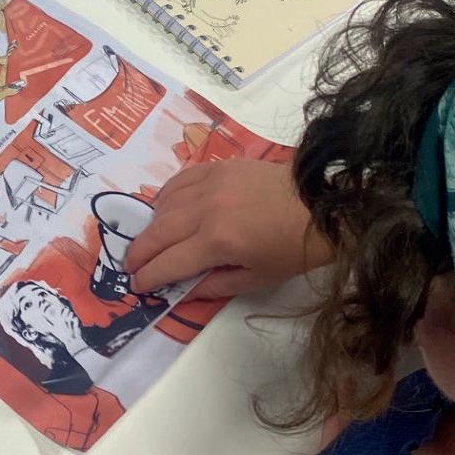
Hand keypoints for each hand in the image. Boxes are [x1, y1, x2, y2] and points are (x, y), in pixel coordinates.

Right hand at [125, 158, 327, 298]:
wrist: (325, 205)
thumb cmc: (294, 249)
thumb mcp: (258, 278)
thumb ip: (217, 285)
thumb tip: (185, 288)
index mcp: (218, 241)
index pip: (169, 262)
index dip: (149, 276)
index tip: (137, 285)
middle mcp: (207, 209)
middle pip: (158, 232)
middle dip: (139, 252)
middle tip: (130, 265)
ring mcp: (211, 183)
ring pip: (164, 204)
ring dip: (151, 225)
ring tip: (149, 240)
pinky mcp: (219, 166)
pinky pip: (179, 180)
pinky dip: (166, 196)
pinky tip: (165, 207)